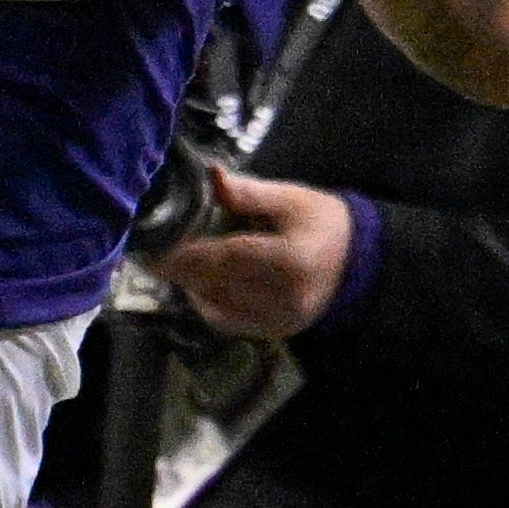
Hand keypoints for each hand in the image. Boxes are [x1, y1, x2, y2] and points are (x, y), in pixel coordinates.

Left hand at [153, 165, 352, 339]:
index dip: (180, 253)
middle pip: (211, 284)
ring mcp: (275, 320)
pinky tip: (202, 280)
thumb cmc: (324, 223)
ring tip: (175, 259)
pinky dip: (207, 299)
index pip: (220, 259)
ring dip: (189, 283)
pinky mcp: (271, 331)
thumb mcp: (292, 198)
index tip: (150, 242)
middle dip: (177, 266)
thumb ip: (250, 193)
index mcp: (286, 261)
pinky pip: (225, 318)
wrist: (359, 264)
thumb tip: (211, 176)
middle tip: (151, 247)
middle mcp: (279, 298)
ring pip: (212, 304)